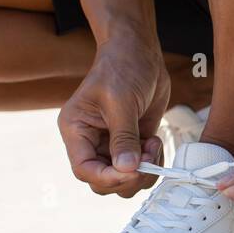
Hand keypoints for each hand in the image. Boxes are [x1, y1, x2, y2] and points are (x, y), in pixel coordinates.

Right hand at [58, 37, 169, 197]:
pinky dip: (152, 164)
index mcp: (77, 130)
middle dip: (128, 177)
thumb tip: (127, 169)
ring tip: (153, 146)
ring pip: (123, 180)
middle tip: (147, 158)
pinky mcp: (132, 144)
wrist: (139, 51)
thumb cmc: (122, 67)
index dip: (107, 177)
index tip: (132, 170)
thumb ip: (124, 137)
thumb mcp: (121, 101)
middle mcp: (90, 142)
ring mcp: (111, 145)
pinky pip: (140, 168)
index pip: (84, 169)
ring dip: (143, 172)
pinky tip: (156, 142)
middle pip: (103, 181)